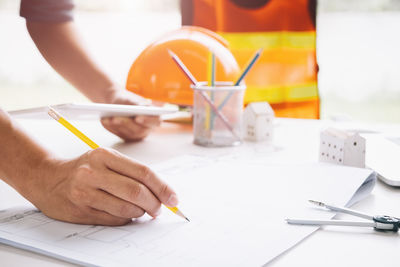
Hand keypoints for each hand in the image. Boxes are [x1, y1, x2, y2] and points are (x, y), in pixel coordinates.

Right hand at [29, 148, 177, 224]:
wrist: (47, 178)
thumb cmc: (84, 169)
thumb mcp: (106, 160)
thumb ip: (132, 173)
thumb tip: (162, 192)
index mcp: (105, 155)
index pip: (143, 172)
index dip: (162, 187)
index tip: (174, 198)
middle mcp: (93, 172)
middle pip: (136, 191)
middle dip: (155, 204)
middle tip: (159, 209)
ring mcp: (85, 192)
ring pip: (127, 208)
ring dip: (141, 213)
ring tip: (142, 210)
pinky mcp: (80, 210)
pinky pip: (114, 219)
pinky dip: (126, 218)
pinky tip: (126, 213)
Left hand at [101, 89, 160, 141]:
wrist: (117, 103)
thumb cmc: (128, 99)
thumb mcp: (133, 99)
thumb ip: (139, 104)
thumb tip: (143, 108)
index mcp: (154, 117)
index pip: (155, 121)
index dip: (147, 120)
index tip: (137, 117)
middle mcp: (147, 128)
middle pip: (139, 130)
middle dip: (126, 123)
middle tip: (116, 118)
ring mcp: (136, 135)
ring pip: (128, 134)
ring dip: (116, 126)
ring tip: (108, 118)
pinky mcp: (126, 137)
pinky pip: (119, 135)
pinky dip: (111, 128)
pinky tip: (104, 120)